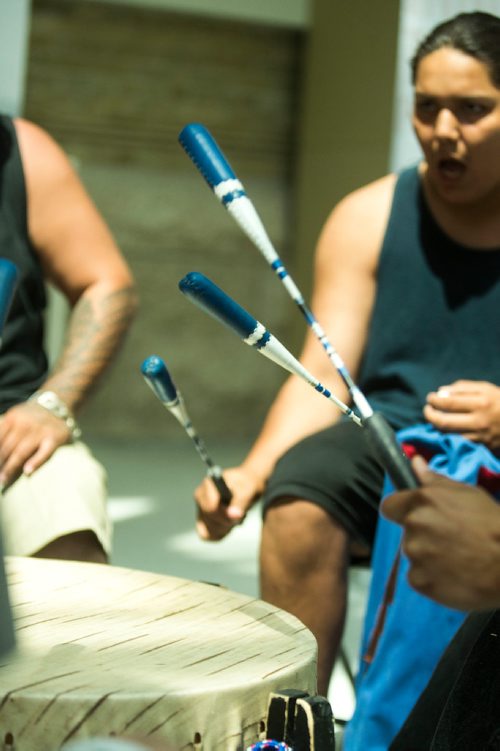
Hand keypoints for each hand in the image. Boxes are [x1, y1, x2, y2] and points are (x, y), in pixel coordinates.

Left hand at [0, 401, 71, 487]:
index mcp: (12, 418)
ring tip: (3, 480)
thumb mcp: (14, 417)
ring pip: (21, 452)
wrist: (57, 406)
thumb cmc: (31, 417)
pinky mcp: (55, 437)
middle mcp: (25, 423)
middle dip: (0, 463)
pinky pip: (44, 452)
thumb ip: (2, 430)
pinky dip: (36, 462)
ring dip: (10, 468)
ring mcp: (40, 430)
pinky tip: (27, 472)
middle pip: (7, 448)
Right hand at [194, 466, 263, 540]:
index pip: (211, 508)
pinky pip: (206, 535)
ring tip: (235, 518)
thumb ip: (240, 502)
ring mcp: (200, 508)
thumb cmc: (247, 484)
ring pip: (208, 530)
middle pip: (209, 520)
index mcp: (209, 485)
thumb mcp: (248, 490)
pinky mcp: (202, 519)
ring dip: (225, 529)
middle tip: (241, 515)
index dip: (226, 516)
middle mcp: (201, 496)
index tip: (239, 515)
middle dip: (228, 522)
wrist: (247, 486)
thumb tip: (233, 515)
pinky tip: (229, 525)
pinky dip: (220, 534)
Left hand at [381, 457, 499, 609]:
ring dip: (428, 557)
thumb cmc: (493, 524)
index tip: (415, 516)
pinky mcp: (420, 581)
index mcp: (422, 500)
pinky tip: (454, 576)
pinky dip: (432, 578)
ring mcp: (415, 554)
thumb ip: (435, 480)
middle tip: (451, 539)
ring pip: (414, 554)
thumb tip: (414, 463)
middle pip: (407, 532)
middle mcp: (414, 525)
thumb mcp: (469, 494)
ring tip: (457, 559)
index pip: (390, 506)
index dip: (401, 510)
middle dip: (423, 534)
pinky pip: (419, 577)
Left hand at [424, 380, 499, 451]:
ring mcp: (480, 437)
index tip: (430, 397)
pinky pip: (458, 442)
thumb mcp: (487, 389)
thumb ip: (464, 388)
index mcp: (481, 402)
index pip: (448, 403)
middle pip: (444, 422)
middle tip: (427, 409)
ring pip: (448, 434)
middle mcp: (479, 421)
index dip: (434, 400)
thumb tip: (441, 392)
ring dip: (436, 426)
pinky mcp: (482, 447)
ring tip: (434, 418)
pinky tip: (445, 429)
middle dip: (430, 415)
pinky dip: (448, 436)